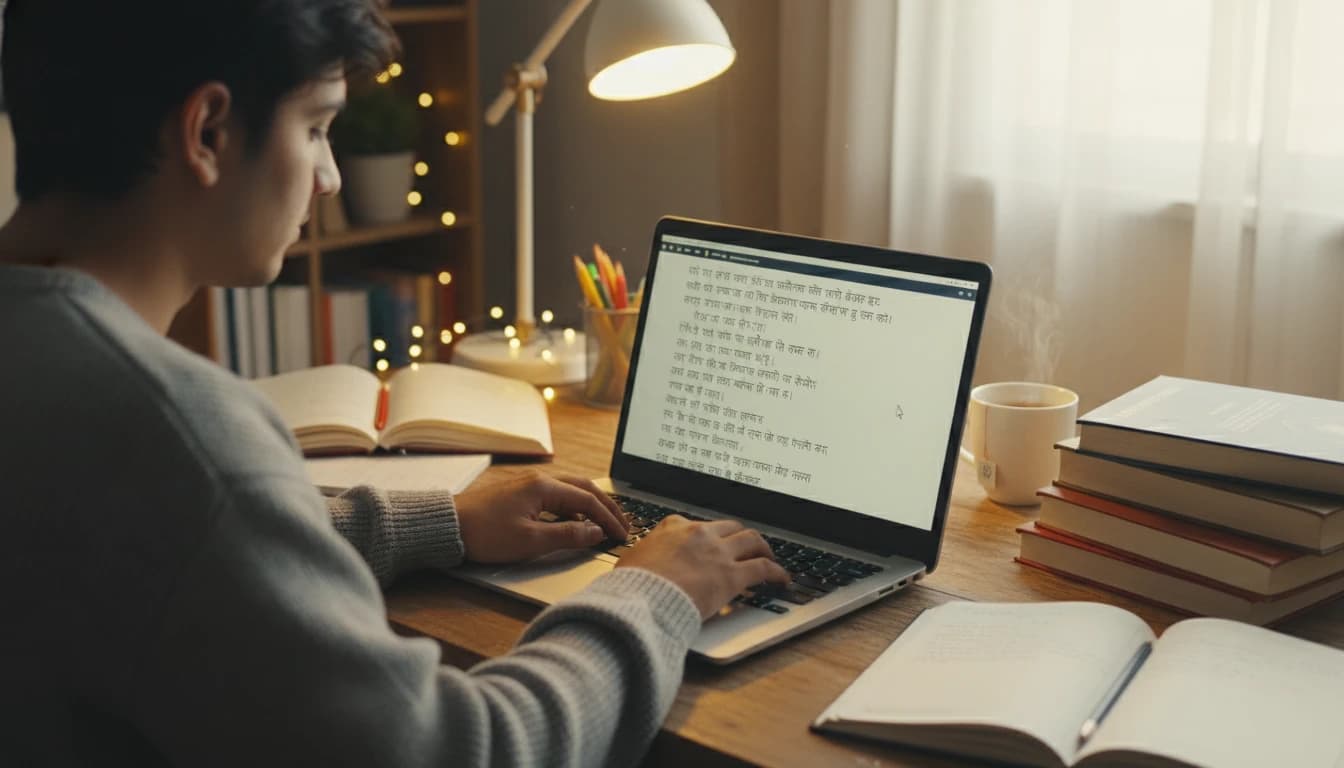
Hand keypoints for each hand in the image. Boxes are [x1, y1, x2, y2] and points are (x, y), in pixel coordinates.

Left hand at [454, 471, 629, 563]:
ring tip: (605, 521)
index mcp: (544, 487)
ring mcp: (529, 484)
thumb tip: (596, 532)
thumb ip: (567, 536)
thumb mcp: (530, 541)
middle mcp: (539, 479)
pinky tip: (574, 520)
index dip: (609, 519)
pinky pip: (557, 494)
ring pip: (571, 489)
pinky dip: (573, 505)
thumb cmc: (484, 534)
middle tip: (623, 524)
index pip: (589, 501)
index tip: (622, 534)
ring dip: (591, 504)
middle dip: (607, 506)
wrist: (448, 526)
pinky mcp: (520, 492)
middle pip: (584, 488)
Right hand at [616, 516, 789, 619]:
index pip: (697, 525)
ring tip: (768, 555)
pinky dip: (776, 572)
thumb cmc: (632, 584)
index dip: (708, 535)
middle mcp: (700, 534)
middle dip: (740, 536)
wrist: (642, 597)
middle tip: (747, 546)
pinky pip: (763, 568)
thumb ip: (644, 557)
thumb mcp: (631, 560)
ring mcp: (718, 553)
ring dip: (763, 547)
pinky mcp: (732, 575)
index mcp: (674, 527)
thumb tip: (638, 566)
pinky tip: (781, 578)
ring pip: (752, 540)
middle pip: (731, 527)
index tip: (711, 542)